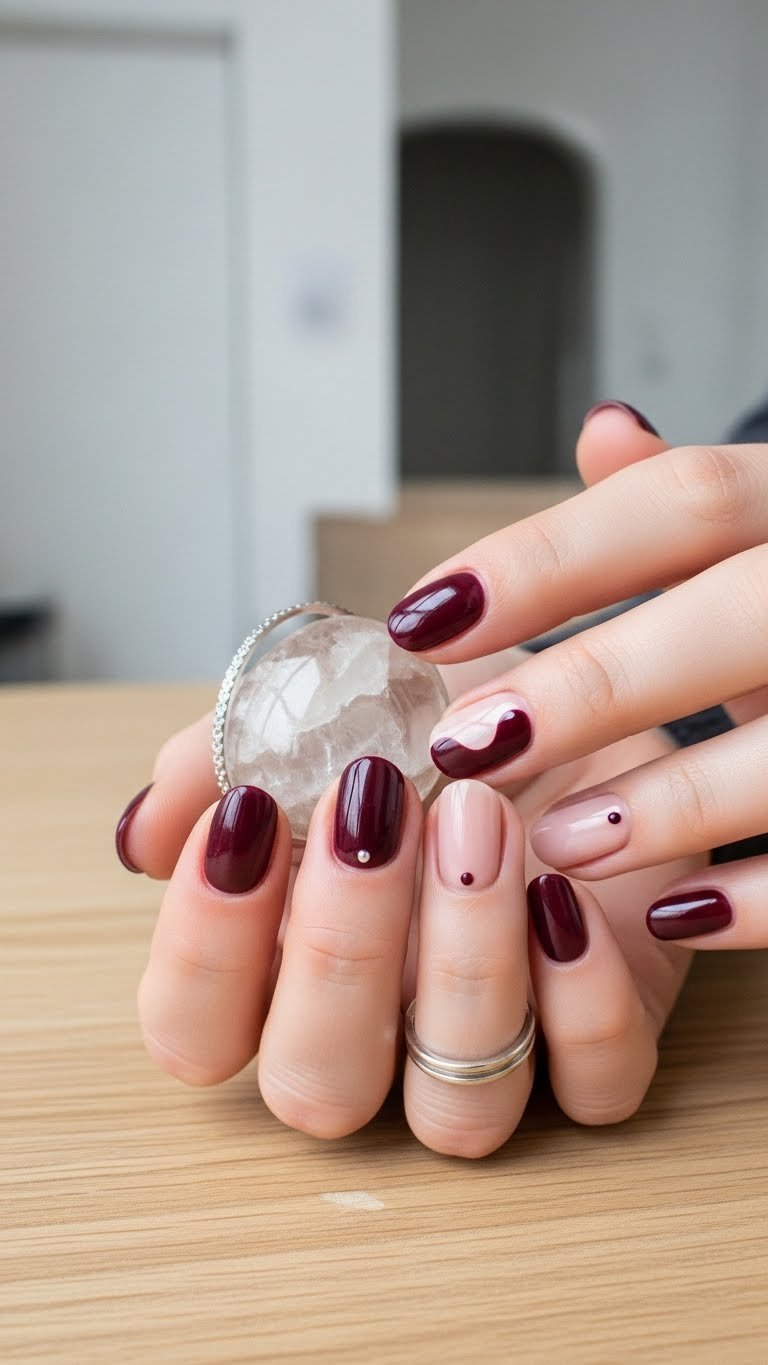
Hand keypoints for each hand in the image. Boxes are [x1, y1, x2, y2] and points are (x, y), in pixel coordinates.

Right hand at [122, 657, 700, 1155]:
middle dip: (340, 948)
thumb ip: (222, 763)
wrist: (574, 708)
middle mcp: (376, 1038)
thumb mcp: (325, 710)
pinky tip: (565, 893)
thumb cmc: (438, 726)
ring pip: (455, 1114)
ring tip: (480, 814)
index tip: (249, 817)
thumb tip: (142, 836)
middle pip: (317, 1084)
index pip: (195, 1029)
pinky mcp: (602, 1046)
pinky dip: (581, 999)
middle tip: (374, 805)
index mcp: (284, 970)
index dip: (204, 948)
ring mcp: (489, 1059)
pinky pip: (594, 1087)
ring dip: (464, 958)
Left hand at [386, 403, 767, 949]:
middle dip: (595, 681)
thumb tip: (604, 432)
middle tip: (470, 742)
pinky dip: (761, 896)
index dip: (548, 558)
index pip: (685, 499)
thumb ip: (685, 502)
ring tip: (559, 842)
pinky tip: (672, 914)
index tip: (422, 618)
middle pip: (738, 609)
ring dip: (671, 801)